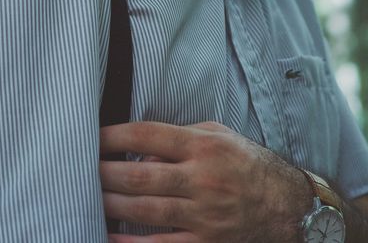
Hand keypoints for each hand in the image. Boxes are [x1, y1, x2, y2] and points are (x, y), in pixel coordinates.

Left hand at [99, 120, 312, 242]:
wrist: (288, 206)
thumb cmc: (247, 164)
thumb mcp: (218, 136)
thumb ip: (179, 138)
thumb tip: (141, 154)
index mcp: (204, 146)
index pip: (148, 136)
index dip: (114, 136)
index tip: (91, 137)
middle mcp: (203, 179)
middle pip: (140, 176)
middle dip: (104, 173)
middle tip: (79, 171)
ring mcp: (204, 215)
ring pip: (145, 210)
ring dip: (110, 204)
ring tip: (88, 198)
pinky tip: (107, 236)